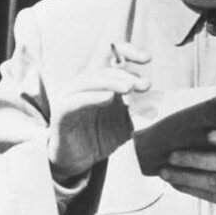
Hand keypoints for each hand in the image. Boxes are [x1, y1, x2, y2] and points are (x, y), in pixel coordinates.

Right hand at [48, 42, 150, 181]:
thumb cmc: (101, 137)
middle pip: (104, 69)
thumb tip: (155, 102)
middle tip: (145, 85)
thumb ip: (137, 110)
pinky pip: (74, 101)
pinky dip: (92, 97)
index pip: (111, 57)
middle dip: (126, 74)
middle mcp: (85, 85)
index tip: (147, 58)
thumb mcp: (124, 122)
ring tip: (129, 88)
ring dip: (111, 82)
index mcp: (101, 82)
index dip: (128, 52)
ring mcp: (71, 97)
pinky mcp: (61, 114)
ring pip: (89, 81)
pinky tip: (109, 98)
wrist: (78, 162)